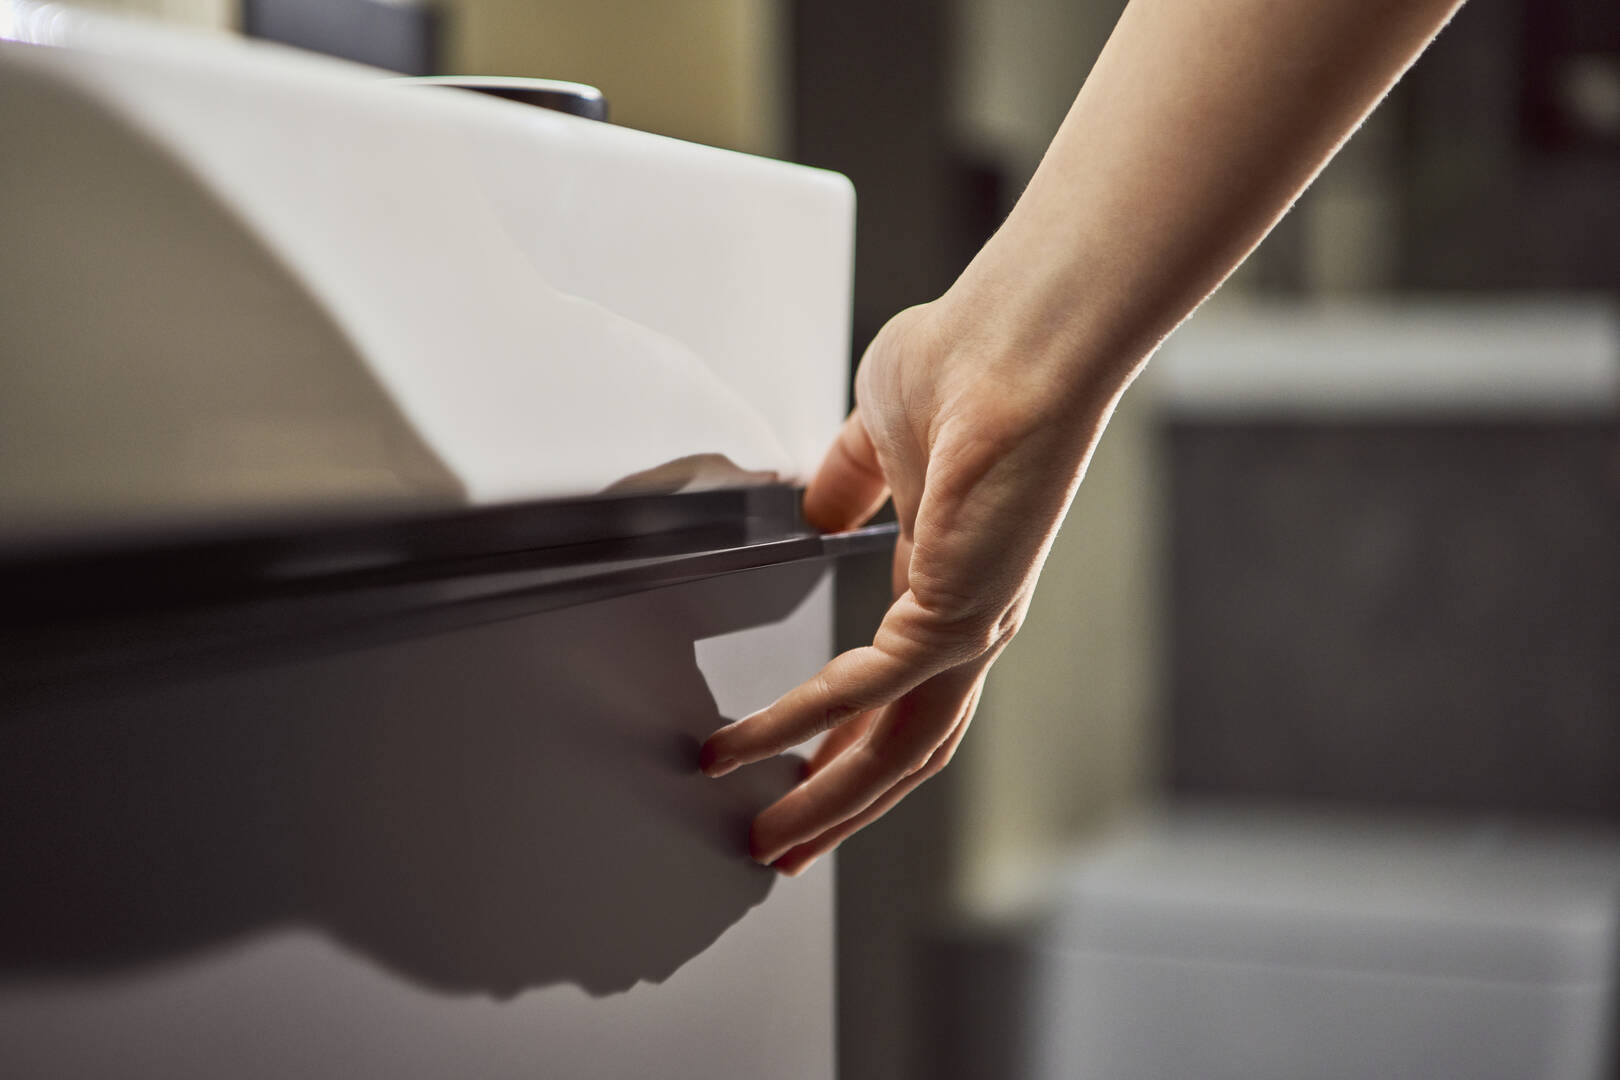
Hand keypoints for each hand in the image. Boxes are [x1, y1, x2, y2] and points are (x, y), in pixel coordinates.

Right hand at [698, 296, 1109, 875]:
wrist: (1015, 339)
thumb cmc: (967, 364)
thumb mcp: (877, 435)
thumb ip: (845, 481)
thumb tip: (817, 509)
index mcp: (948, 582)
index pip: (898, 693)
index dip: (848, 743)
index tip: (799, 777)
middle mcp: (968, 621)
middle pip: (906, 748)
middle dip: (840, 805)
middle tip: (783, 848)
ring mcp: (970, 626)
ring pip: (899, 750)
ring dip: (827, 799)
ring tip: (766, 836)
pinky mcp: (957, 614)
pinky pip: (864, 691)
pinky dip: (797, 723)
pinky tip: (746, 744)